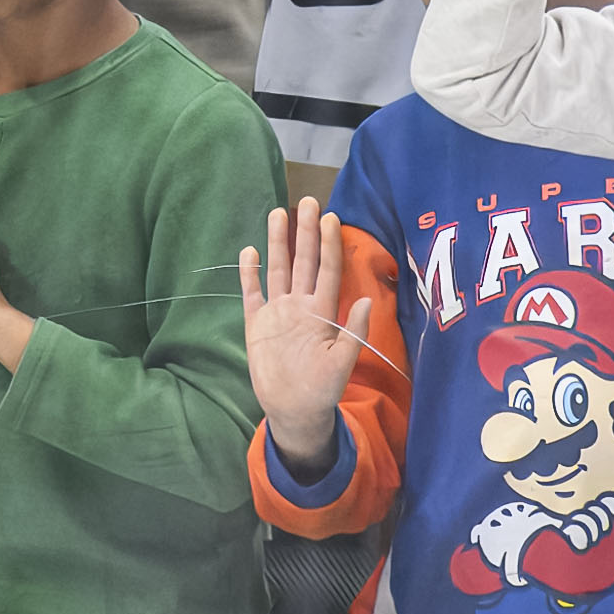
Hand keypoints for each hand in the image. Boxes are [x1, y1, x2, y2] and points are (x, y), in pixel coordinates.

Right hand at [241, 199, 370, 480]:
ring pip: (278, 270)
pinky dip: (250, 273)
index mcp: (322, 312)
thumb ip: (351, 333)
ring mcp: (277, 312)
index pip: (326, 270)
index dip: (329, 244)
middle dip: (305, 232)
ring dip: (278, 243)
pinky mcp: (256, 323)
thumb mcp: (340, 364)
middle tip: (308, 201)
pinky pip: (252, 293)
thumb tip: (363, 300)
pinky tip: (250, 251)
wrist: (293, 411)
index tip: (330, 217)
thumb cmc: (322, 391)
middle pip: (302, 261)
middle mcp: (300, 305)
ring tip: (278, 213)